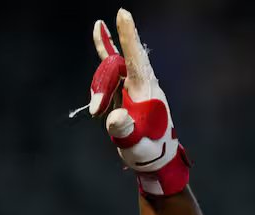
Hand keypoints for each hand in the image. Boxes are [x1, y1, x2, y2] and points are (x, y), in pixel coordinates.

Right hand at [88, 9, 188, 195]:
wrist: (157, 160)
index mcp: (147, 95)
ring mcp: (136, 85)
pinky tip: (100, 29)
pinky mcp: (128, 88)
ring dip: (100, 90)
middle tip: (97, 111)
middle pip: (116, 67)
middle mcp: (143, 85)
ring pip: (111, 71)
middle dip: (101, 86)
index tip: (123, 14)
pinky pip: (114, 66)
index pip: (136, 60)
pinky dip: (105, 50)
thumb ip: (124, 131)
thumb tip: (115, 117)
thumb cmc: (148, 153)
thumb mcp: (135, 146)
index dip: (128, 38)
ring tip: (98, 111)